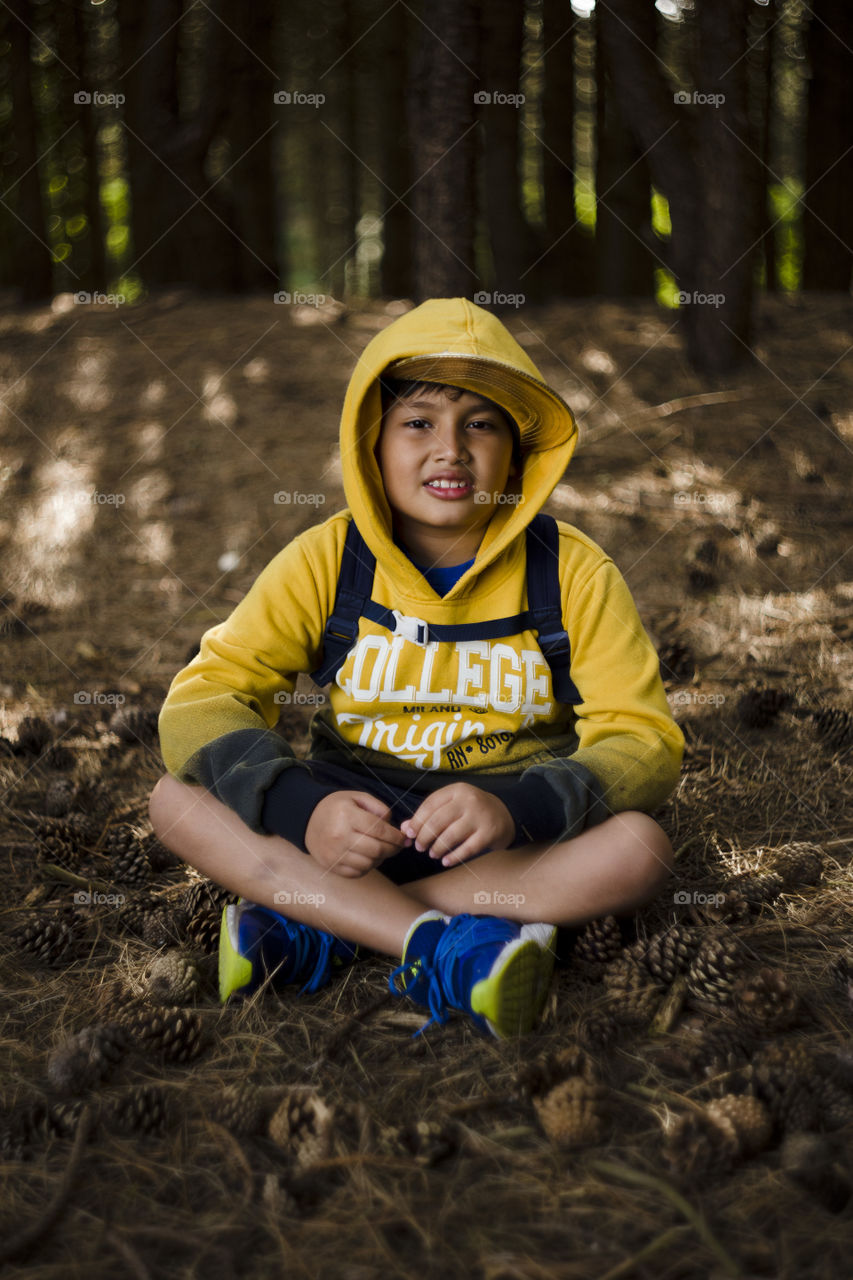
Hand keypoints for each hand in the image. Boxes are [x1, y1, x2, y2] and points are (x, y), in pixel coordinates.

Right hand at [304, 791, 409, 877]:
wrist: (307, 819)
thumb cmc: (337, 808)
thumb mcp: (357, 798)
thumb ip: (378, 807)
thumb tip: (393, 827)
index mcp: (347, 815)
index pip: (379, 830)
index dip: (396, 836)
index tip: (403, 838)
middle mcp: (340, 836)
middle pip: (376, 850)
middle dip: (392, 849)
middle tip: (397, 846)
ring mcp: (334, 853)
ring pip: (369, 863)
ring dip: (380, 859)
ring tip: (381, 850)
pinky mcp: (331, 866)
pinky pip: (357, 872)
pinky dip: (367, 867)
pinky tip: (368, 857)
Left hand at [400, 784, 514, 867]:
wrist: (507, 814)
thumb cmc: (472, 810)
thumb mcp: (452, 805)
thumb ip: (429, 814)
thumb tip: (405, 828)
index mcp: (457, 790)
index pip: (430, 804)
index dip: (416, 821)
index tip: (409, 834)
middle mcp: (468, 800)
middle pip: (438, 821)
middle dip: (424, 837)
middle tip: (419, 847)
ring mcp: (480, 816)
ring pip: (450, 836)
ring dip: (437, 848)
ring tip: (432, 854)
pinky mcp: (489, 833)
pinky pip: (467, 849)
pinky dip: (453, 857)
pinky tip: (446, 861)